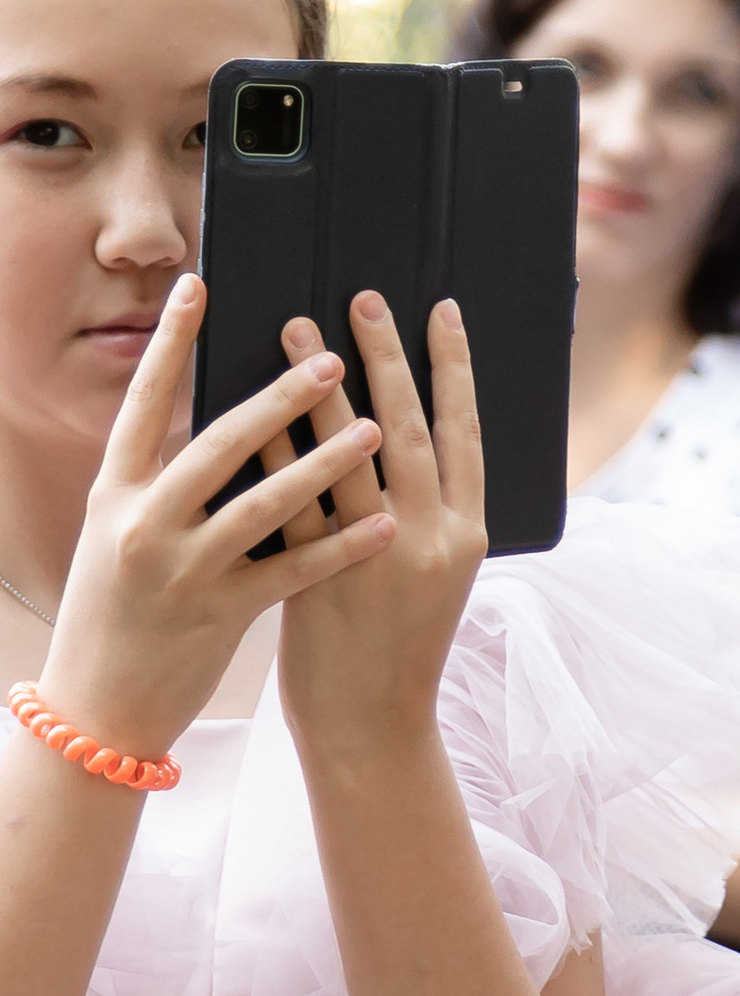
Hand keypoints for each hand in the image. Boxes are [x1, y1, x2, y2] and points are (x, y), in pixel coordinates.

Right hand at [38, 274, 389, 760]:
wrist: (97, 707)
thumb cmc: (116, 614)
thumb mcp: (120, 537)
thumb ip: (161, 484)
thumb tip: (216, 427)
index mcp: (115, 493)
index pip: (143, 401)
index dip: (171, 343)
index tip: (200, 287)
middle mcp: (144, 523)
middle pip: (218, 443)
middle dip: (280, 398)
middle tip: (334, 356)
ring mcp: (182, 571)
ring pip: (263, 506)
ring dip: (325, 463)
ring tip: (378, 430)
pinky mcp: (219, 615)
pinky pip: (293, 573)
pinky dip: (342, 547)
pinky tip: (386, 525)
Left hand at [275, 295, 485, 760]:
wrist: (374, 723)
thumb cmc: (399, 647)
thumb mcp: (435, 577)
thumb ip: (425, 514)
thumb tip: (399, 437)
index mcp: (468, 536)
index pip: (467, 433)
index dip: (455, 368)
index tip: (440, 311)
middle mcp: (431, 538)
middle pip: (413, 428)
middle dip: (389, 355)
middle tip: (364, 297)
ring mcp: (378, 554)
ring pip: (352, 451)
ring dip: (322, 383)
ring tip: (297, 327)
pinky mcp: (323, 570)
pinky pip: (294, 494)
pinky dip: (275, 444)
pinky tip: (254, 403)